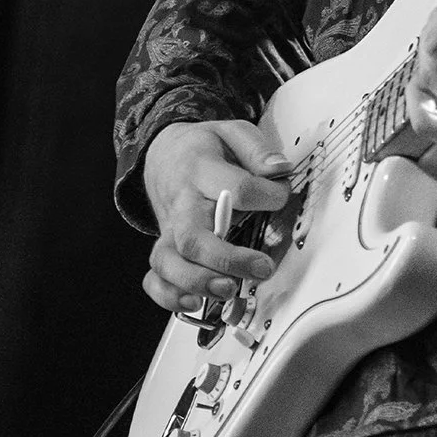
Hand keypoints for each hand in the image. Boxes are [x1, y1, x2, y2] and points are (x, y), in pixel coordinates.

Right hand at [140, 119, 291, 314]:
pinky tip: (194, 303)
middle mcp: (182, 205)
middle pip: (193, 238)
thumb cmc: (202, 150)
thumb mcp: (231, 133)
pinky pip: (155, 278)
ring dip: (197, 282)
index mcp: (201, 171)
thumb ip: (258, 150)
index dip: (267, 196)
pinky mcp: (165, 249)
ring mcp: (170, 230)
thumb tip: (280, 171)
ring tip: (228, 289)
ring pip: (169, 262)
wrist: (164, 156)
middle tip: (260, 268)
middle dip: (226, 259)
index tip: (281, 195)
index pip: (237, 188)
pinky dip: (168, 296)